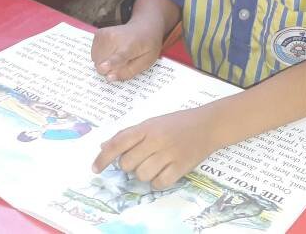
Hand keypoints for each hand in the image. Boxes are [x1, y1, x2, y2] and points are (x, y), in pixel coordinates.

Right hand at [91, 23, 162, 81]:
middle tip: (123, 61)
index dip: (110, 63)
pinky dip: (102, 56)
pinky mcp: (98, 34)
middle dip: (110, 69)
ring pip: (96, 61)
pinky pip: (94, 54)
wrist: (143, 27)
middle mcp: (116, 38)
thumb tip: (109, 77)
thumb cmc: (146, 47)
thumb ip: (129, 71)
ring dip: (105, 62)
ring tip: (119, 53)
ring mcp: (105, 34)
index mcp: (131, 46)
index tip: (103, 67)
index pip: (119, 56)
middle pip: (102, 64)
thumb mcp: (146, 62)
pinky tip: (113, 49)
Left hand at [92, 108, 218, 189]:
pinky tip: (164, 172)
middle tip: (141, 159)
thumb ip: (129, 134)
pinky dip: (158, 182)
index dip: (103, 158)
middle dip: (130, 165)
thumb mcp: (153, 122)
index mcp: (147, 127)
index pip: (118, 143)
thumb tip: (104, 147)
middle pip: (128, 163)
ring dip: (144, 174)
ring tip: (155, 164)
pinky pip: (159, 183)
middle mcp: (157, 140)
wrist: (209, 124)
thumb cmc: (178, 123)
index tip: (95, 169)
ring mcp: (169, 154)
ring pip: (142, 175)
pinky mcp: (181, 167)